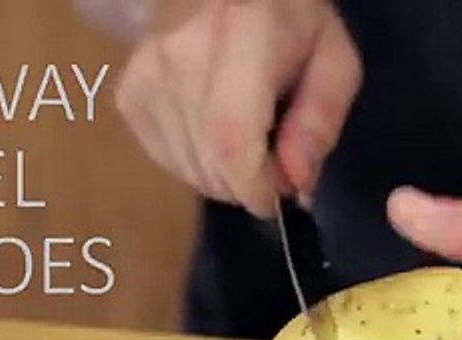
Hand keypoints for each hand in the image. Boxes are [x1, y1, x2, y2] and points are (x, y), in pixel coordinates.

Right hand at [114, 0, 361, 217]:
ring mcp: (146, 75)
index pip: (232, 141)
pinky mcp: (128, 94)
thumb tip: (296, 185)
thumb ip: (320, 121)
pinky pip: (165, 159)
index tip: (280, 196)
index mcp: (242, 38)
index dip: (256, 187)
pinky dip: (195, 163)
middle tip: (272, 161)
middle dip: (248, 185)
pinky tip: (213, 131)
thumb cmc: (289, 21)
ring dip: (223, 177)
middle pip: (209, 164)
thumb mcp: (333, 60)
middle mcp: (181, 56)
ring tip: (245, 138)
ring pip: (187, 169)